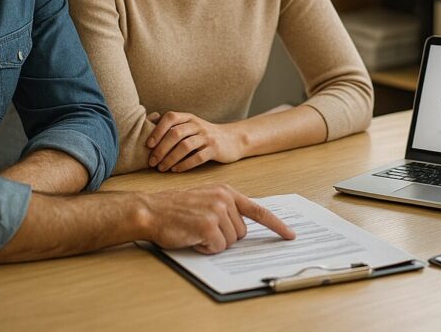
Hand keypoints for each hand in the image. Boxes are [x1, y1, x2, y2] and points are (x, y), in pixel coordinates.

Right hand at [142, 184, 295, 253]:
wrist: (150, 210)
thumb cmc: (175, 209)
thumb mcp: (205, 200)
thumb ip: (225, 209)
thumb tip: (242, 231)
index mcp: (226, 192)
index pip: (258, 210)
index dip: (276, 224)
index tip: (290, 235)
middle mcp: (225, 199)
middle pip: (241, 232)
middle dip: (224, 237)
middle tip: (202, 229)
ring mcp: (217, 211)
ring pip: (230, 242)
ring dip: (213, 243)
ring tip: (195, 231)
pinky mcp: (208, 226)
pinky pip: (216, 248)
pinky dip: (204, 248)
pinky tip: (191, 237)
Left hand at [146, 111, 243, 171]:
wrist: (232, 139)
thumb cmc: (204, 135)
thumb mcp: (190, 125)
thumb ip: (172, 125)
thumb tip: (147, 121)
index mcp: (189, 117)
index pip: (171, 117)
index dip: (158, 130)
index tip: (148, 145)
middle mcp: (198, 124)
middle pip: (176, 133)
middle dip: (161, 149)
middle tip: (152, 162)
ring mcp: (207, 137)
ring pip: (185, 146)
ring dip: (170, 159)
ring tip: (161, 168)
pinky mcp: (215, 149)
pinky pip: (198, 157)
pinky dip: (184, 165)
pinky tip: (175, 170)